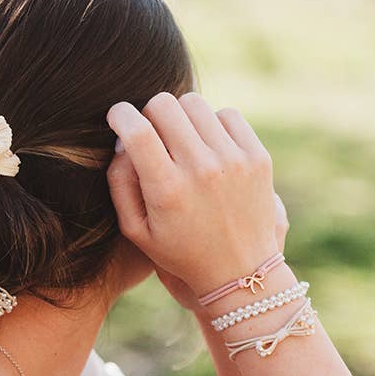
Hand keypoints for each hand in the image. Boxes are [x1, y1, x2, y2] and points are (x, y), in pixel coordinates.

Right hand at [105, 92, 281, 299]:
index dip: (120, 114)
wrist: (240, 271)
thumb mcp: (136, 231)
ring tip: (181, 142)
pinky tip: (208, 147)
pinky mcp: (257, 156)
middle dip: (148, 113)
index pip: (138, 129)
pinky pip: (226, 114)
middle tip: (151, 134)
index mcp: (167, 190)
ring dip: (180, 117)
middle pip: (164, 105)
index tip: (118, 116)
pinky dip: (212, 124)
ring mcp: (233, 160)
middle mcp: (201, 170)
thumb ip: (120, 183)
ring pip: (194, 103)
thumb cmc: (179, 252)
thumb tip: (123, 140)